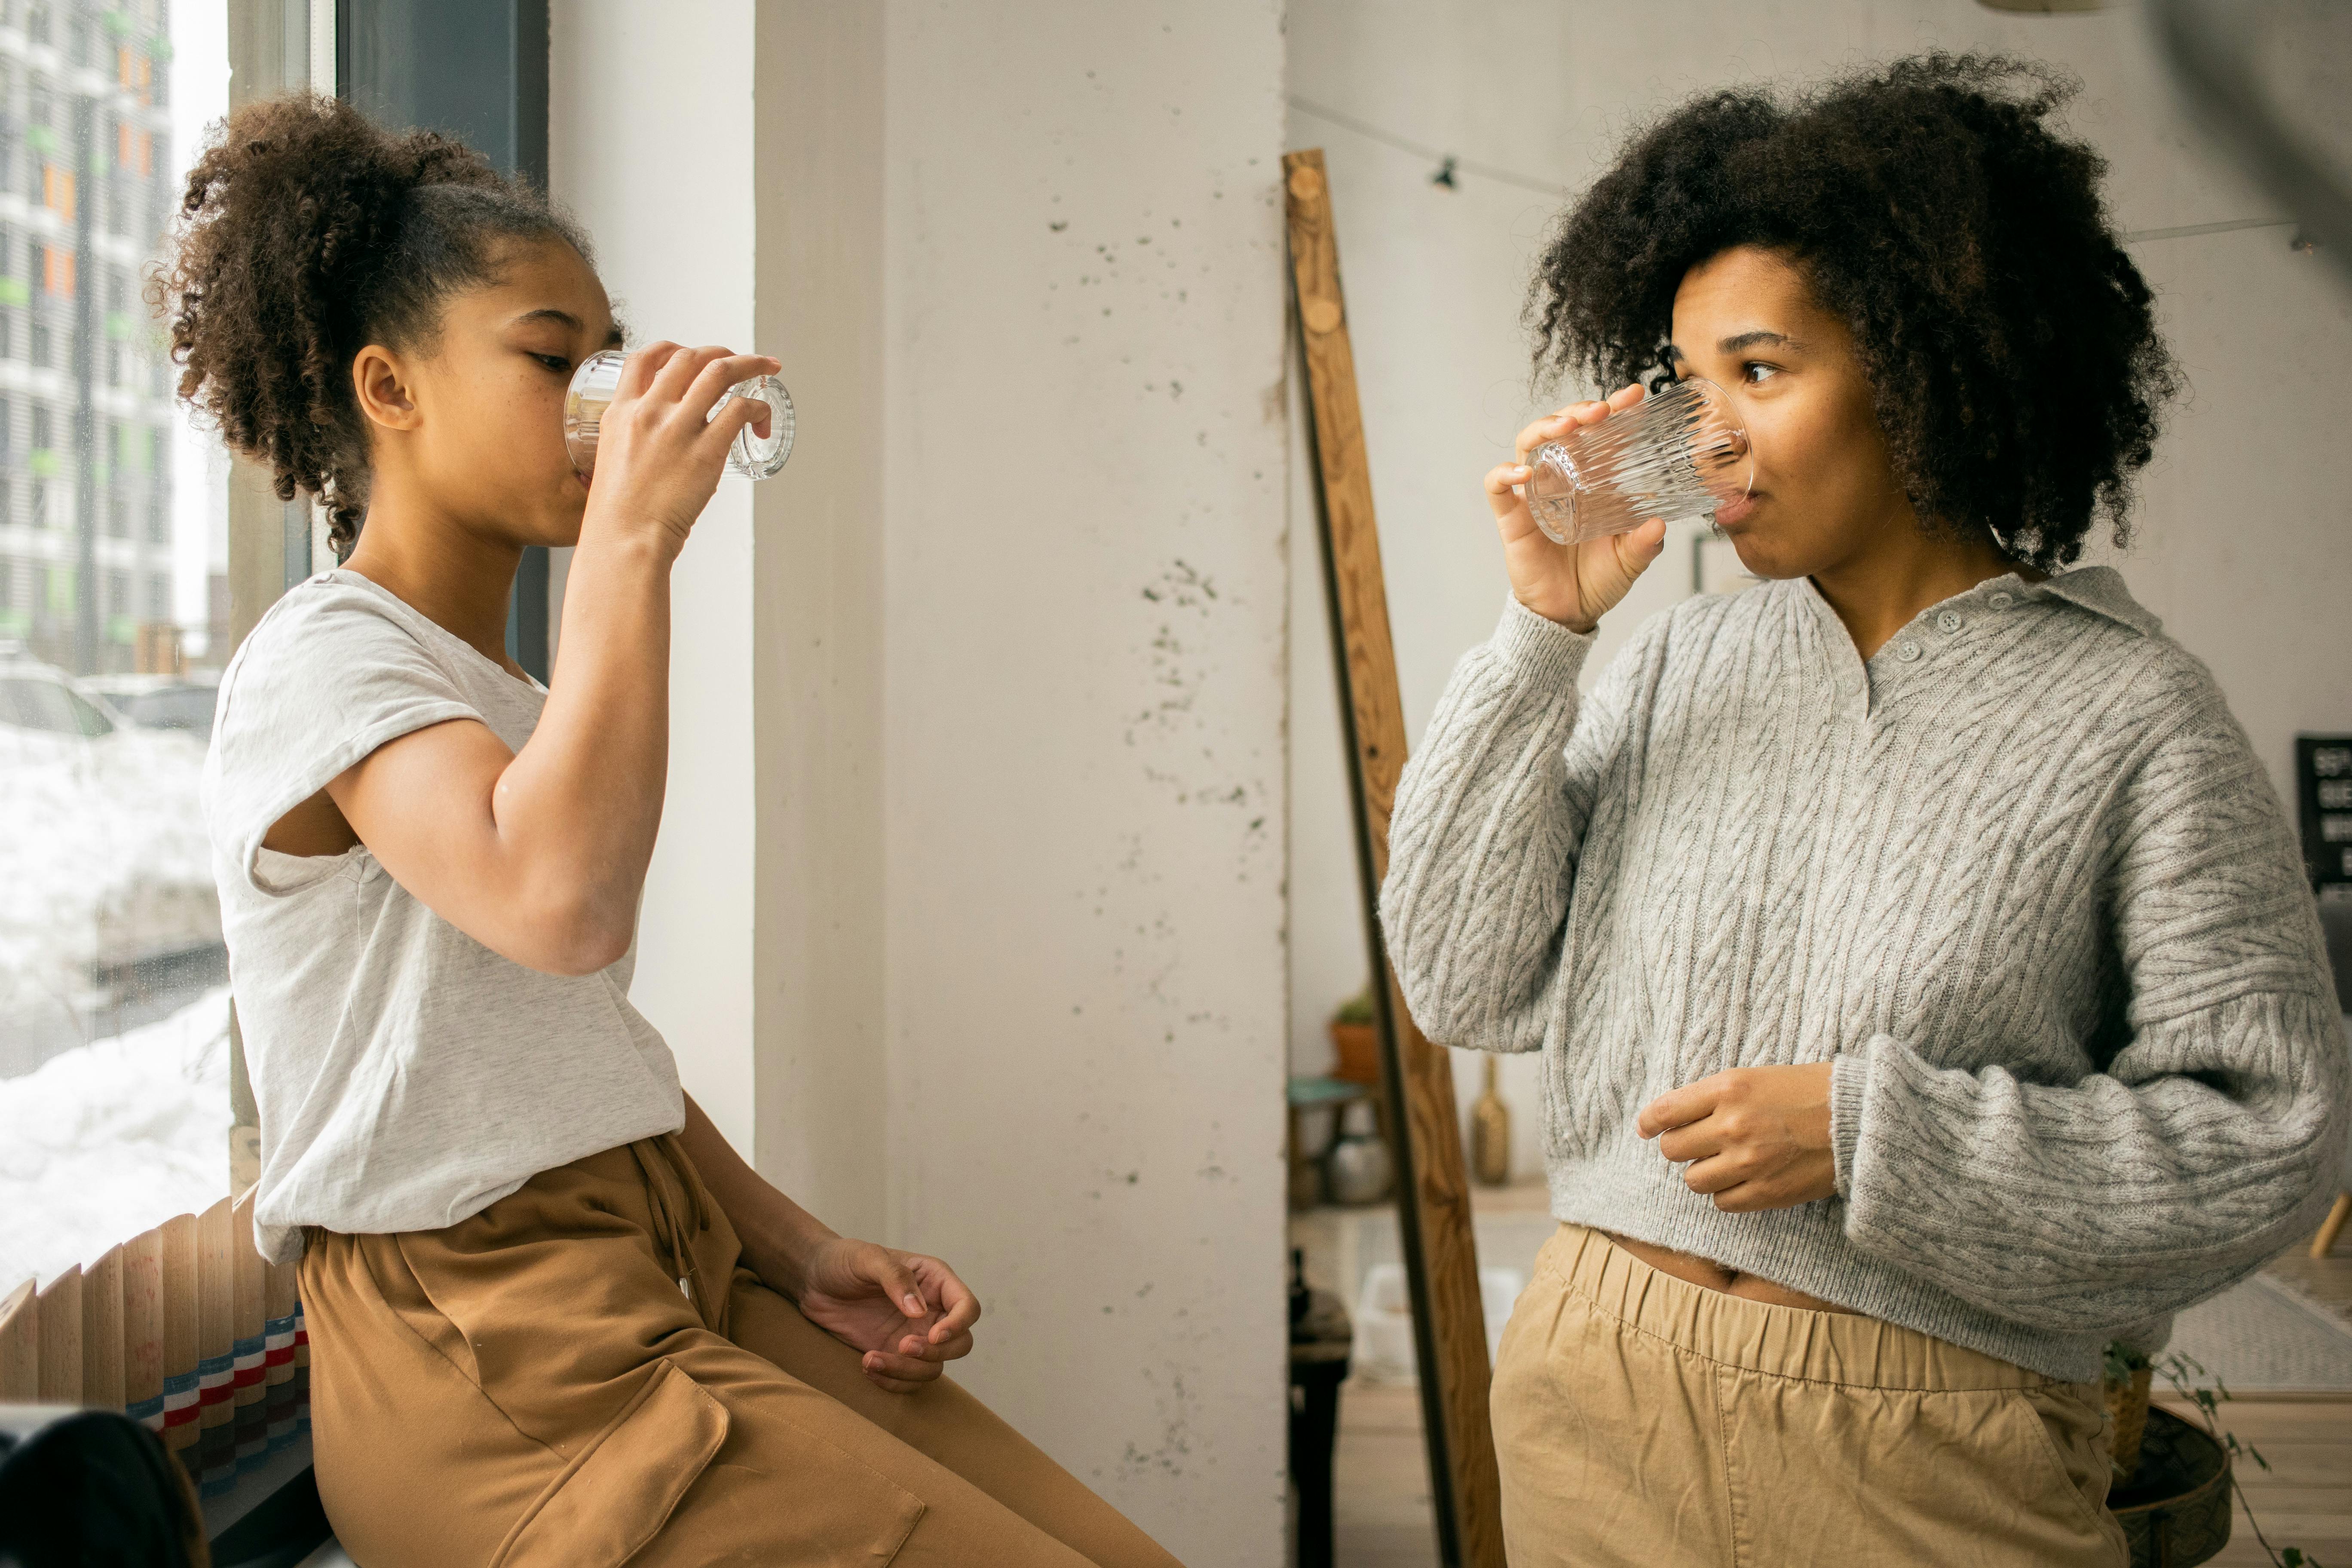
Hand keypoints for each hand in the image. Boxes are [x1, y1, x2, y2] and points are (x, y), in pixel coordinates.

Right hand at [579, 342, 780, 557]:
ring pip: (720, 371)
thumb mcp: (611, 461)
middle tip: (740, 360)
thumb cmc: (619, 515)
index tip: (690, 354)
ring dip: (749, 364)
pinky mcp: (707, 451)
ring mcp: (678, 428)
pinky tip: (762, 420)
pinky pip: (740, 410)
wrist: (625, 540)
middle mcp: (649, 411)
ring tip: (767, 368)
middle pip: (689, 357)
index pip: (643, 358)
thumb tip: (649, 448)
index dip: (672, 348)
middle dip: (720, 351)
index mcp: (620, 412)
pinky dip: (758, 407)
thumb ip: (629, 443)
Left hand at [789, 1237, 982, 1393]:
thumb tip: (918, 1311)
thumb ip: (895, 1278)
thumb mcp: (868, 1258)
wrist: (813, 1281)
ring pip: (933, 1367)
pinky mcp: (893, 1356)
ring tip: (870, 1359)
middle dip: (935, 1353)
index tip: (934, 1335)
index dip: (958, 1325)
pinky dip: (892, 1381)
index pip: (967, 1307)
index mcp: (934, 1281)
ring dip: (907, 1371)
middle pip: (960, 1344)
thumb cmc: (843, 1260)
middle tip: (902, 1347)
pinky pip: (908, 1380)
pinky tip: (866, 1366)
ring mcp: (913, 1336)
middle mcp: (931, 1311)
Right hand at [1485, 383, 1668, 631]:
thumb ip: (1644, 544)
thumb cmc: (1598, 580)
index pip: (1601, 435)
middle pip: (1562, 430)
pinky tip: (1524, 471)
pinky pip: (1498, 486)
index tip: (1633, 395)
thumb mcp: (1630, 560)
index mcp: (1593, 481)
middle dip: (1579, 411)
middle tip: (1601, 410)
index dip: (1614, 411)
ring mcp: (1534, 495)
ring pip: (1528, 444)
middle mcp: (1561, 480)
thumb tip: (1658, 523)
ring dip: (1544, 428)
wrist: (1567, 613)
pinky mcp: (1511, 517)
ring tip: (1565, 427)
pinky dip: (1505, 473)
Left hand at [1637, 1063, 1836, 1211]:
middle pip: (1673, 1149)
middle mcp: (1732, 1125)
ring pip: (1694, 1180)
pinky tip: (1745, 1179)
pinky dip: (1727, 1193)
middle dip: (1681, 1147)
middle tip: (1699, 1143)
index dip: (1649, 1122)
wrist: (1858, 1120)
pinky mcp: (1766, 1192)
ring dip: (1704, 1172)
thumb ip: (1711, 1097)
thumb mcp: (1753, 1078)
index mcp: (1727, 1089)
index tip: (1646, 1128)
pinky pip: (1722, 1202)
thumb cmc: (1805, 1091)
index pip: (1665, 1112)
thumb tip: (1666, 1119)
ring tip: (1727, 1161)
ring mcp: (1749, 1162)